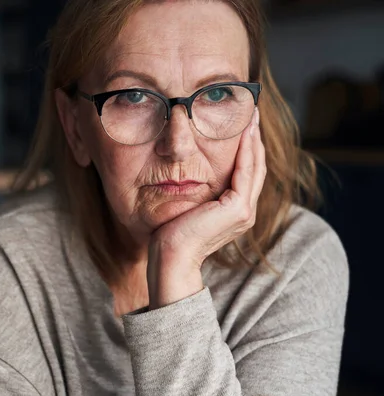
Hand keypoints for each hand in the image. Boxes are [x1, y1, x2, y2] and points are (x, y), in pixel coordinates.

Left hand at [147, 108, 265, 309]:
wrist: (169, 256)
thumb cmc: (169, 234)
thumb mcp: (186, 205)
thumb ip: (196, 191)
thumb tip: (185, 171)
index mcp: (234, 211)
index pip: (245, 172)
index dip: (246, 147)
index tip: (242, 122)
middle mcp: (244, 212)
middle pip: (255, 166)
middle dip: (254, 137)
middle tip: (252, 111)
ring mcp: (244, 212)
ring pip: (254, 165)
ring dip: (254, 138)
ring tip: (252, 114)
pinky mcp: (238, 210)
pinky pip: (245, 171)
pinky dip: (247, 149)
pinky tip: (244, 130)